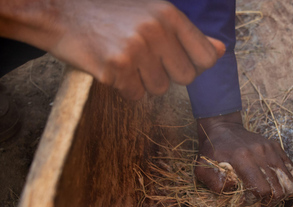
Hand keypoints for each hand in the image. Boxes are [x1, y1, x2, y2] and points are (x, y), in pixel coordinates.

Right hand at [0, 0, 224, 99]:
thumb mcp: (154, 13)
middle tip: (146, 59)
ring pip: (160, 89)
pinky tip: (113, 68)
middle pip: (185, 77)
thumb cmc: (112, 15)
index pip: (207, 56)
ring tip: (127, 61)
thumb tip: (219, 50)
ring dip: (145, 82)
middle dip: (168, 74)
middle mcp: (156, 31)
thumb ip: (188, 35)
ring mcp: (135, 50)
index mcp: (169, 15)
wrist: (61, 13)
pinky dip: (126, 88)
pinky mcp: (115, 69)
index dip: (196, 65)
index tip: (180, 62)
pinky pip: (136, 95)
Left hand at [195, 112, 292, 205]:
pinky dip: (288, 181)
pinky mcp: (276, 146)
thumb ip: (215, 184)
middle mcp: (260, 153)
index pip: (261, 189)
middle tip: (261, 203)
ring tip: (271, 196)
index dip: (255, 201)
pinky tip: (276, 184)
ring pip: (289, 180)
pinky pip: (292, 169)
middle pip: (277, 188)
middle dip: (270, 201)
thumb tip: (235, 192)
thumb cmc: (212, 151)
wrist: (222, 128)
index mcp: (242, 159)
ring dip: (281, 193)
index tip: (246, 201)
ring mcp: (270, 149)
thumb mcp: (203, 168)